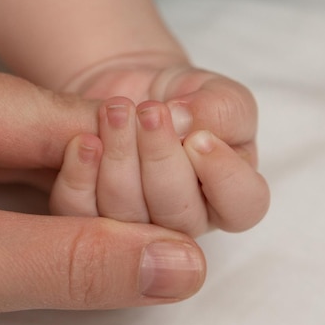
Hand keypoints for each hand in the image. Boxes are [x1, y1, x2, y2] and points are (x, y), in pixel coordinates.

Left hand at [52, 59, 269, 235]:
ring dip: (120, 160)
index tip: (199, 136)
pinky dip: (80, 177)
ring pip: (128, 218)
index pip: (243, 205)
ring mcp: (136, 231)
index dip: (223, 175)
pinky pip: (82, 213)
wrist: (132, 100)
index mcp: (230, 198)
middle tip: (150, 111)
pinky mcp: (91, 220)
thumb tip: (187, 123)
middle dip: (162, 157)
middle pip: (179, 215)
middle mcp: (185, 223)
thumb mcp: (215, 94)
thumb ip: (221, 108)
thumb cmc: (184, 102)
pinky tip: (84, 142)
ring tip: (115, 112)